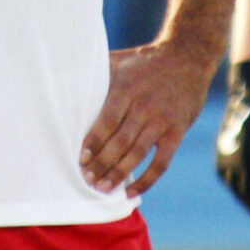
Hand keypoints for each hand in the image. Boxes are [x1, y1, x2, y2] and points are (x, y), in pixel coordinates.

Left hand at [81, 41, 217, 196]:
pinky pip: (161, 162)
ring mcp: (162, 120)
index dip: (94, 142)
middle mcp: (144, 106)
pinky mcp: (177, 131)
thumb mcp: (119, 60)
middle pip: (120, 141)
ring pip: (137, 153)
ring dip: (120, 174)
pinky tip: (132, 192)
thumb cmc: (146, 61)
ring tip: (104, 188)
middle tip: (88, 180)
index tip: (82, 159)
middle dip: (102, 163)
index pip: (107, 120)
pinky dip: (147, 180)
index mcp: (126, 89)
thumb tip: (62, 78)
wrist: (187, 57)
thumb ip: (96, 72)